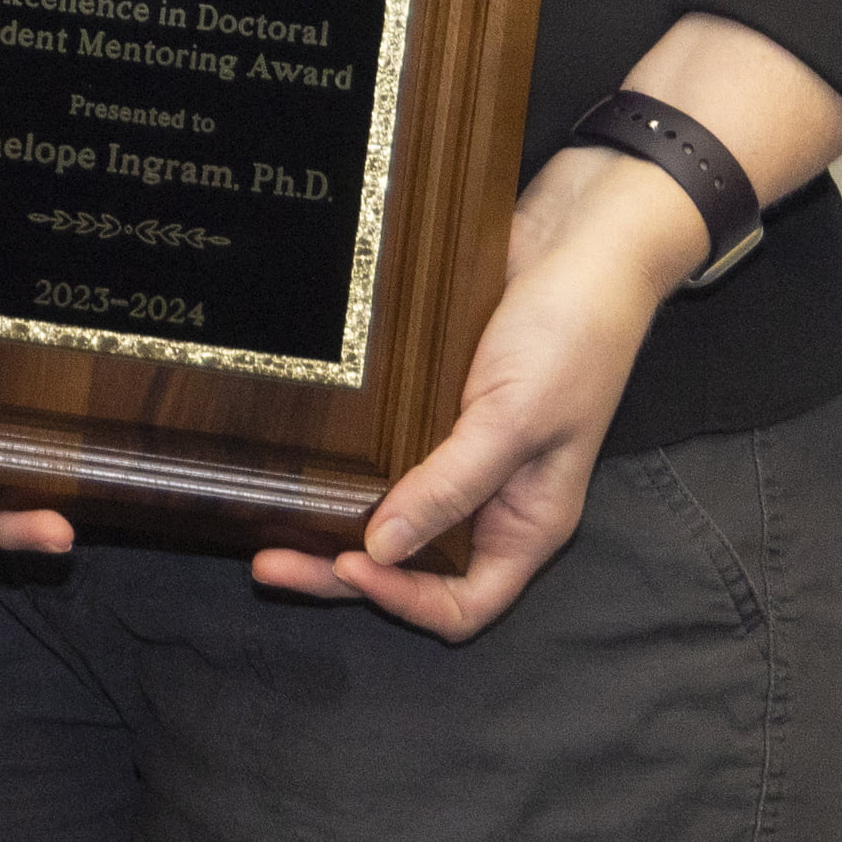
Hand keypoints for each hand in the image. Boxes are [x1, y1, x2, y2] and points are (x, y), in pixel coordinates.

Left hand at [250, 150, 704, 637]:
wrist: (577, 238)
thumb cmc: (573, 334)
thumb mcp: (514, 419)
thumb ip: (453, 486)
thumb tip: (381, 548)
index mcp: (527, 522)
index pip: (465, 603)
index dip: (406, 601)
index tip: (350, 564)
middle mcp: (490, 500)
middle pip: (411, 566)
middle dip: (341, 570)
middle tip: (268, 564)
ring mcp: (458, 454)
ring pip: (388, 515)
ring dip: (330, 525)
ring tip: (265, 522)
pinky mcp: (430, 408)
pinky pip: (381, 456)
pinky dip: (343, 470)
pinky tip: (298, 463)